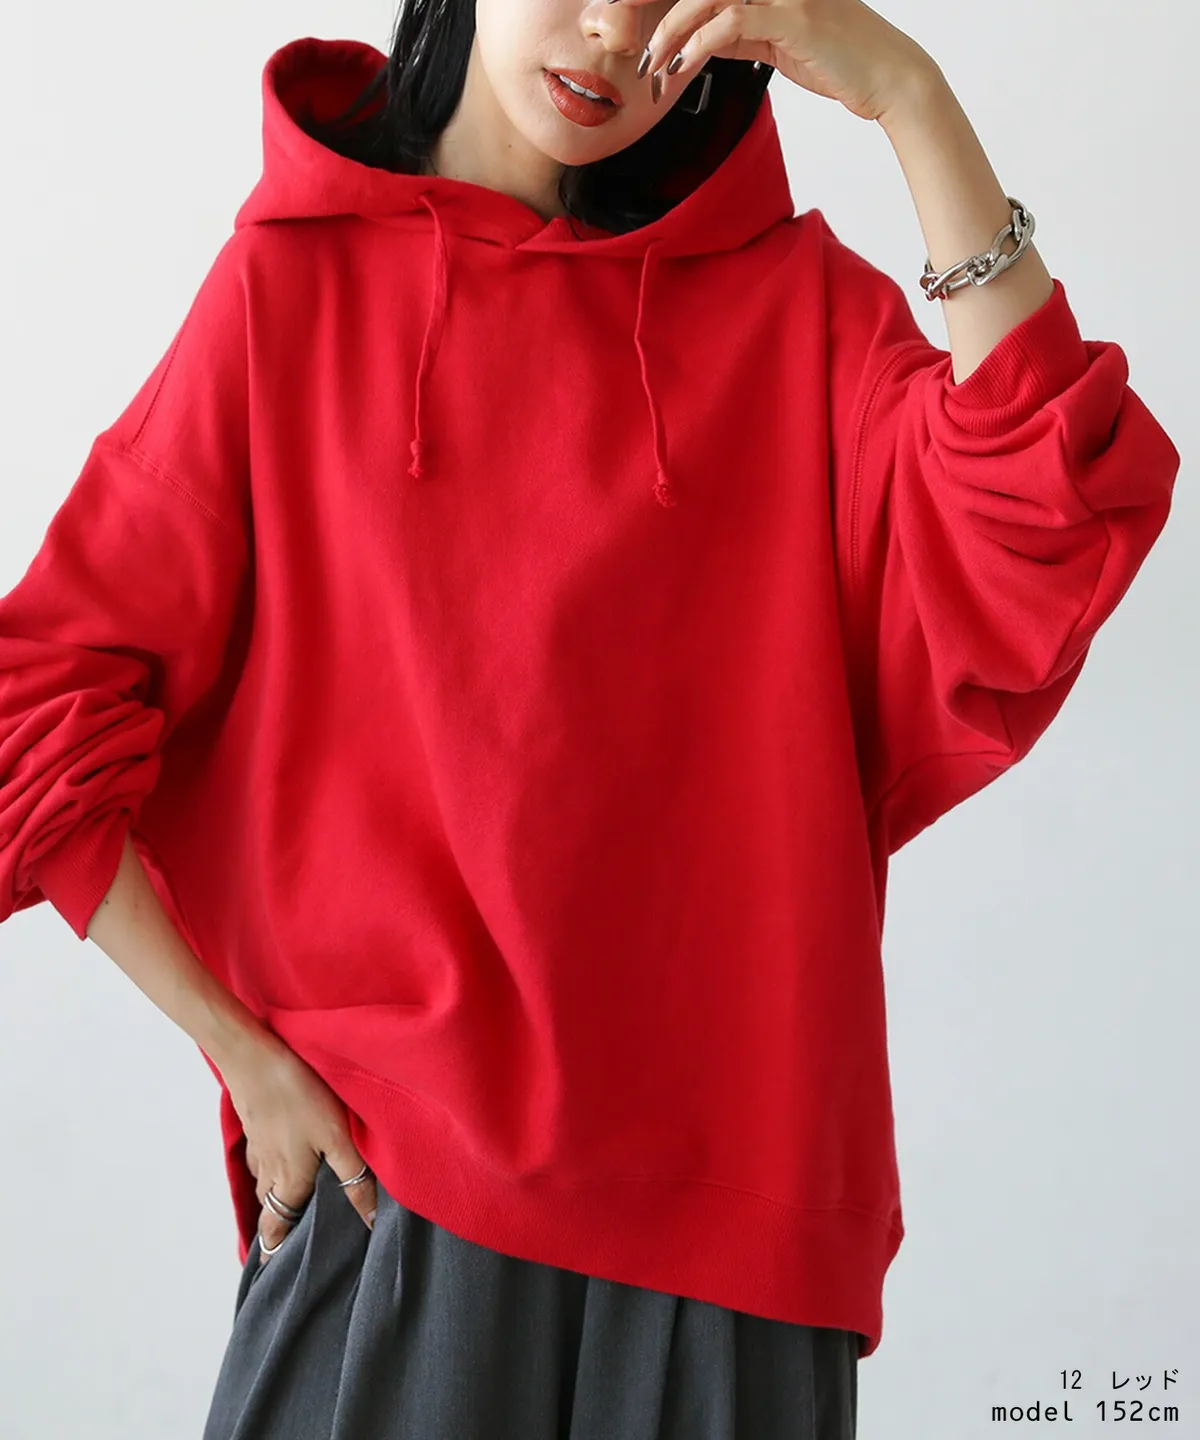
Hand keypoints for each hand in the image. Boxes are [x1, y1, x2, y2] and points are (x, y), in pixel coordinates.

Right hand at [219, 1028, 378, 1263]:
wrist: (255, 1057)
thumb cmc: (300, 1097)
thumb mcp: (337, 1139)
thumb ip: (355, 1179)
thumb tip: (370, 1221)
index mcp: (289, 1180)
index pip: (276, 1226)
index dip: (273, 1248)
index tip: (269, 1269)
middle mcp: (269, 1169)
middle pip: (270, 1207)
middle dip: (276, 1225)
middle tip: (286, 1237)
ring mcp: (258, 1145)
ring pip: (265, 1181)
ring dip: (273, 1195)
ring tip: (288, 1200)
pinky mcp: (255, 1123)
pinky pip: (261, 1156)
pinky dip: (269, 1164)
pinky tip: (280, 1153)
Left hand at [617, 0, 938, 122]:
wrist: (885, 77)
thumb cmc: (836, 59)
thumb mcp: (776, 43)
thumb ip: (738, 33)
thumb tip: (698, 43)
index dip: (666, 2)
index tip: (630, 17)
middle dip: (654, 10)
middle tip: (631, 44)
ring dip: (669, 32)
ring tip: (652, 66)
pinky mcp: (791, 16)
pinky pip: (729, 21)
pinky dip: (698, 44)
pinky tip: (682, 66)